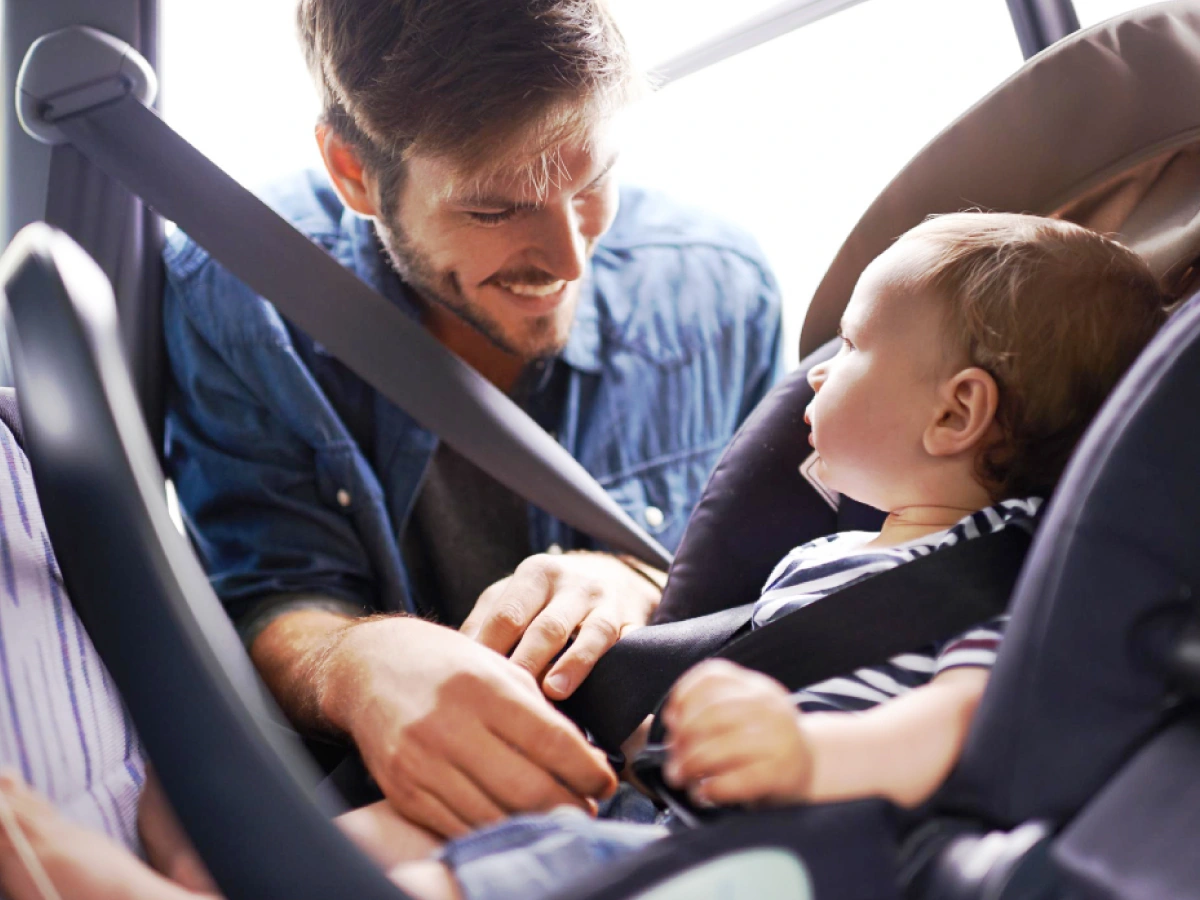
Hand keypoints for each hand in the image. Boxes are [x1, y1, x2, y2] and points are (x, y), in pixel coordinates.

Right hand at [320, 617, 617, 837]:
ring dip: (537, 824)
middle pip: (527, 787)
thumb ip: (536, 710)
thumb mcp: (495, 667)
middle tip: (588, 808)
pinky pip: (460, 826)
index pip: (550, 740)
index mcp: (481, 688)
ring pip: (495, 815)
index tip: (606, 781)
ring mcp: (422, 763)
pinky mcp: (404, 792)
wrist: (369, 669)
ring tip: (559, 818)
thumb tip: (583, 757)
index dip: (587, 769)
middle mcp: (449, 726)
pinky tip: (515, 823)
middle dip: (570, 805)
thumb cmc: (443, 663)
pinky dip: (496, 830)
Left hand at [460, 551, 661, 699]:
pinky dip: (606, 664)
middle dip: (526, 662)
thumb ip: (485, 623)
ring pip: (590, 632)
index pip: (507, 615)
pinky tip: (598, 687)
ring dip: (571, 664)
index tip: (472, 684)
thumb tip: (456, 662)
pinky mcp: (630, 620)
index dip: (489, 651)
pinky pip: (621, 642)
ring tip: (552, 692)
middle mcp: (572, 583)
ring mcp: (605, 601)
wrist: (612, 576)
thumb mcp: (513, 597)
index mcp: (535, 574)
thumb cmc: (546, 597)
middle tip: (507, 697)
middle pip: (546, 626)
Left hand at [661, 659, 811, 806]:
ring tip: (681, 776)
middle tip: (672, 758)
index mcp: (755, 686)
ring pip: (720, 747)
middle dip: (682, 738)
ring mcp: (777, 739)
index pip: (712, 676)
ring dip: (690, 764)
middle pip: (711, 714)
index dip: (683, 696)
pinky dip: (712, 788)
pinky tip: (703, 792)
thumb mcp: (747, 710)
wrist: (810, 765)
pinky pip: (736, 780)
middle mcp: (768, 707)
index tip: (671, 718)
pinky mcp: (780, 773)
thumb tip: (672, 722)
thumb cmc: (765, 740)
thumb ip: (713, 707)